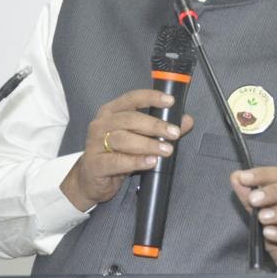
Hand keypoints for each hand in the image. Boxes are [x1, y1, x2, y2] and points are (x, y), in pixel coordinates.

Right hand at [60, 89, 194, 210]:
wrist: (90, 180)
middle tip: (174, 133)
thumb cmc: (114, 154)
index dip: (151, 98)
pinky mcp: (95, 164)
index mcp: (110, 112)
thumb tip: (186, 120)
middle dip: (154, 125)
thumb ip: (160, 129)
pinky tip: (150, 162)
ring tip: (166, 150)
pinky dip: (136, 161)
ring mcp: (95, 144)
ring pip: (123, 140)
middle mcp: (101, 125)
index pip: (131, 99)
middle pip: (129, 119)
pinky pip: (117, 161)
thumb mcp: (137, 139)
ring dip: (148, 144)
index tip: (170, 102)